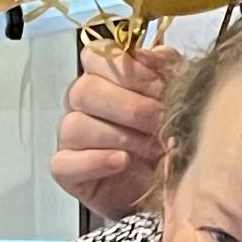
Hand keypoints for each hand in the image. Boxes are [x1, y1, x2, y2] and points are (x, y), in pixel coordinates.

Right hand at [52, 39, 177, 215]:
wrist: (172, 186)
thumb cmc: (170, 135)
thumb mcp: (177, 94)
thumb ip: (166, 68)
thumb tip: (152, 56)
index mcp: (103, 76)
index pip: (96, 55)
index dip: (128, 70)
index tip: (160, 87)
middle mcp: (81, 103)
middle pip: (84, 90)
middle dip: (129, 107)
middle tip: (159, 122)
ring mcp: (70, 137)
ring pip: (75, 125)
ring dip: (119, 136)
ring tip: (150, 149)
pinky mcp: (67, 171)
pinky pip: (64, 163)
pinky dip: (95, 161)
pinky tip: (123, 161)